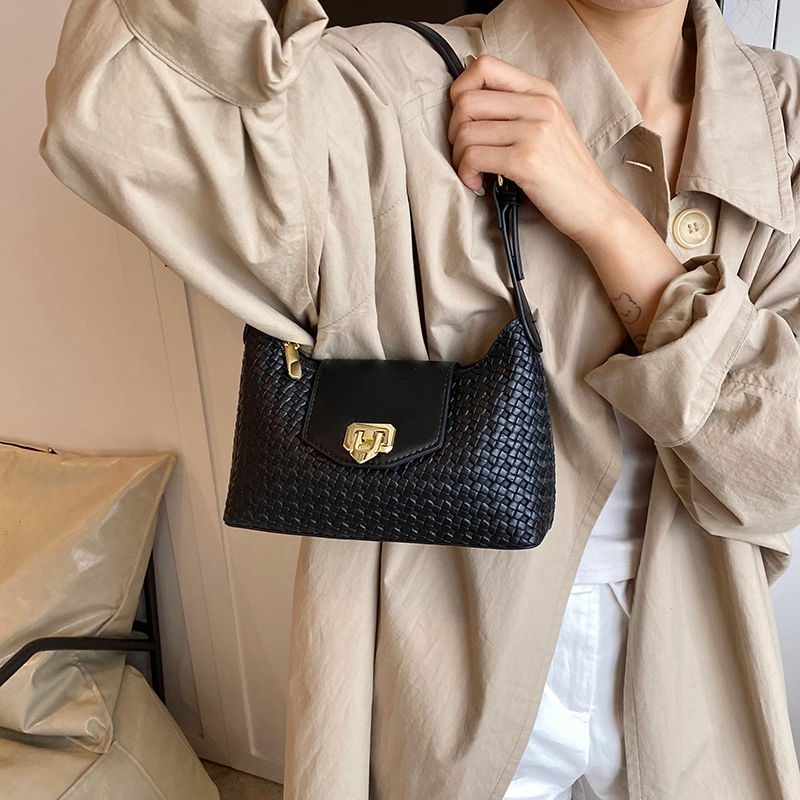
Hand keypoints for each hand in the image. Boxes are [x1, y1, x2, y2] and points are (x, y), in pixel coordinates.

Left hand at [448, 55, 625, 247]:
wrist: (594, 205)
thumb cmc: (563, 172)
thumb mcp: (545, 127)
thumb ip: (513, 109)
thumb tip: (464, 104)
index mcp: (541, 90)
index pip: (484, 66)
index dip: (459, 91)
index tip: (462, 119)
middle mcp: (539, 103)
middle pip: (466, 100)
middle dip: (453, 131)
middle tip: (464, 152)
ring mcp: (534, 131)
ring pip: (466, 131)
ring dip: (458, 157)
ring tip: (472, 172)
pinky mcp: (526, 160)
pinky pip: (473, 157)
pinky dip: (466, 173)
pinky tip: (477, 183)